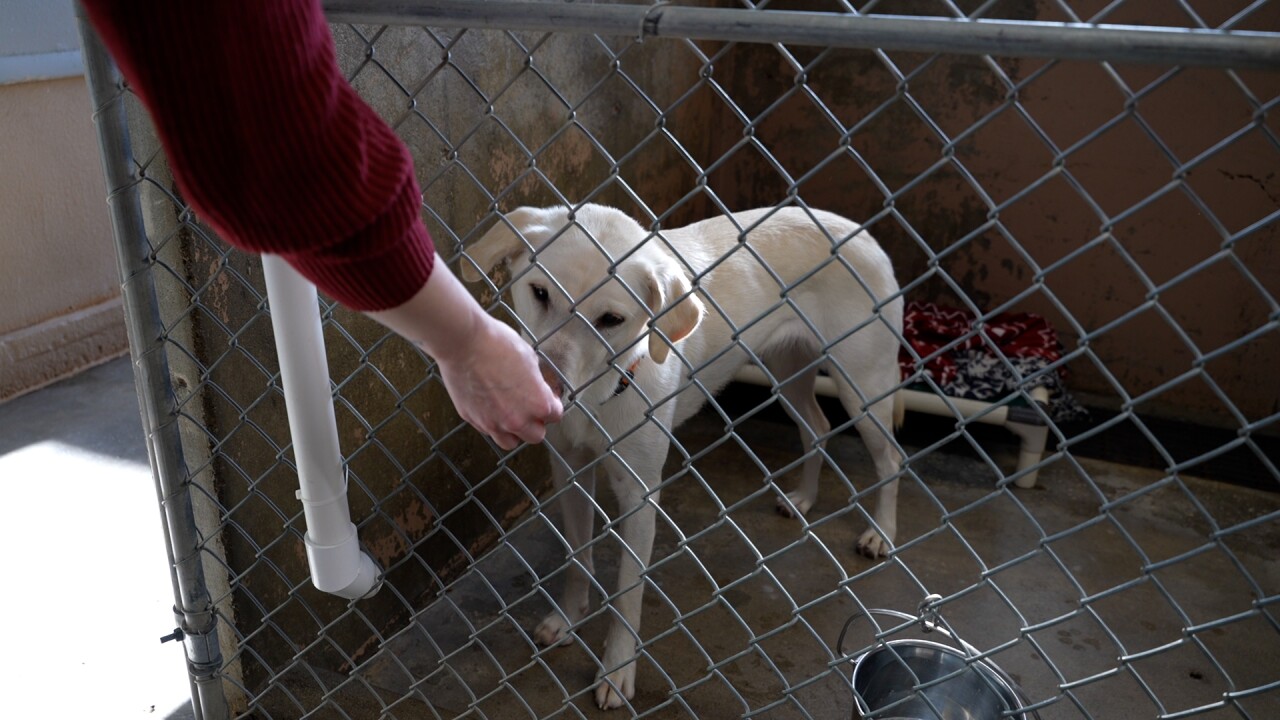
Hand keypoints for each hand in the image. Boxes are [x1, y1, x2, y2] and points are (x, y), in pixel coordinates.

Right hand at [431, 316, 562, 449]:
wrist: (464, 343)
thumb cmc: (498, 344)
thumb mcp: (529, 358)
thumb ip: (536, 381)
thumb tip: (536, 387)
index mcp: (538, 404)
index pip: (555, 416)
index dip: (552, 405)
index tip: (546, 398)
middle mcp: (517, 420)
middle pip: (536, 435)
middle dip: (536, 422)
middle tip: (530, 407)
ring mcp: (493, 423)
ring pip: (510, 442)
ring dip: (514, 431)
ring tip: (510, 414)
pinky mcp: (473, 420)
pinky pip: (488, 430)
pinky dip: (492, 423)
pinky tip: (490, 406)